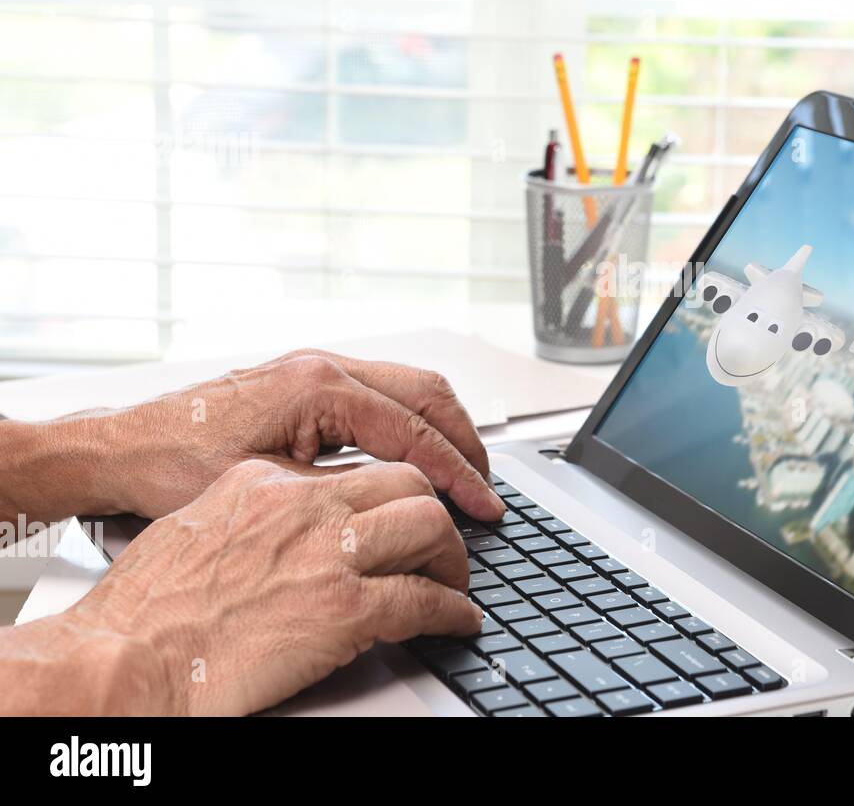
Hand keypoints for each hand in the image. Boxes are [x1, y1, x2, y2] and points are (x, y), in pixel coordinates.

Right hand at [57, 459, 483, 715]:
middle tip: (443, 544)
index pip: (359, 467)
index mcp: (268, 481)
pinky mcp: (343, 609)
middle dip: (437, 514)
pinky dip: (453, 612)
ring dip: (452, 558)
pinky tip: (457, 621)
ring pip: (429, 527)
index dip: (393, 492)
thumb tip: (285, 525)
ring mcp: (327, 554)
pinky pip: (424, 600)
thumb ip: (254, 512)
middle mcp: (304, 505)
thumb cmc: (143, 609)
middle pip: (408, 482)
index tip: (405, 512)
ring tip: (454, 581)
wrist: (122, 660)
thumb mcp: (198, 525)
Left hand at [74, 349, 503, 521]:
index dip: (456, 473)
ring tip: (464, 473)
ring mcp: (316, 367)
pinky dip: (414, 422)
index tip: (483, 506)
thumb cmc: (174, 467)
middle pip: (427, 391)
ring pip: (409, 385)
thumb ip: (344, 486)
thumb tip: (402, 502)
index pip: (413, 430)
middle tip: (488, 487)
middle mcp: (323, 365)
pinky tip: (417, 455)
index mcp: (317, 386)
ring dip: (444, 428)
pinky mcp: (308, 381)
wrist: (123, 448)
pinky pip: (383, 391)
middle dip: (466, 440)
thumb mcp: (270, 487)